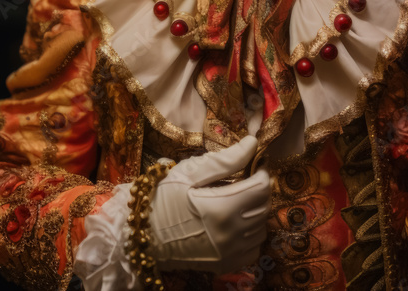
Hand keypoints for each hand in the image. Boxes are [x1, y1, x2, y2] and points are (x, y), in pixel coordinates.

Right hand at [149, 136, 269, 273]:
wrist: (143, 235)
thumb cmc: (161, 199)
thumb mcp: (189, 173)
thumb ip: (224, 160)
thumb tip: (252, 143)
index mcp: (221, 208)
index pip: (261, 187)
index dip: (262, 171)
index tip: (256, 163)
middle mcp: (230, 234)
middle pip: (264, 207)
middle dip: (260, 189)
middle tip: (247, 178)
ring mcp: (229, 253)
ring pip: (261, 228)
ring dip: (256, 211)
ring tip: (239, 200)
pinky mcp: (226, 264)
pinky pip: (254, 248)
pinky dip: (251, 234)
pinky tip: (236, 223)